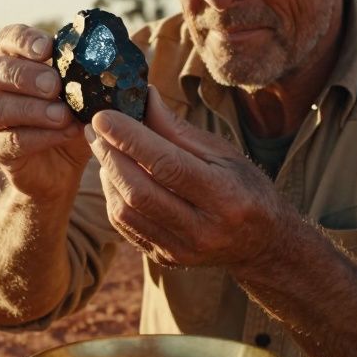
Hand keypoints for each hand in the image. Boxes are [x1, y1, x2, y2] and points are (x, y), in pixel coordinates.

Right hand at [0, 23, 90, 198]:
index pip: (7, 39)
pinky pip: (11, 140)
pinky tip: (65, 133)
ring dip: (32, 108)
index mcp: (18, 63)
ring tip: (63, 114)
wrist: (63, 171)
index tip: (47, 48)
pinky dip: (39, 136)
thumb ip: (96, 73)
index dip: (22, 39)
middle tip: (54, 85)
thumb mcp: (88, 95)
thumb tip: (124, 52)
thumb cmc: (75, 121)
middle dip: (25, 75)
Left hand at [86, 86, 288, 268]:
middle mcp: (203, 229)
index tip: (104, 116)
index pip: (167, 164)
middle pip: (140, 190)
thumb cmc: (244, 188)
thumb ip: (179, 130)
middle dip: (110, 155)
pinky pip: (126, 227)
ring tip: (104, 149)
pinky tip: (115, 176)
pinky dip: (114, 197)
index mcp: (225, 196)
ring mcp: (182, 249)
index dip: (130, 139)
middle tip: (95, 129)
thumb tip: (144, 98)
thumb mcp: (223, 153)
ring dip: (108, 176)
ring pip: (127, 211)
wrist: (261, 243)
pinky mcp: (166, 258)